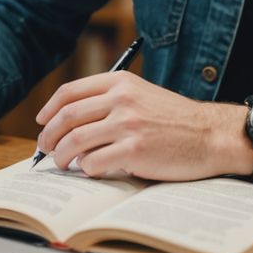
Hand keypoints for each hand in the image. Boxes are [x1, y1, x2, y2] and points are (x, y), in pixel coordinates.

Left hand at [35, 72, 252, 180]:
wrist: (210, 135)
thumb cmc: (176, 119)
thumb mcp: (143, 94)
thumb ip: (111, 99)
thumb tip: (70, 120)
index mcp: (122, 82)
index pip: (70, 92)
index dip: (49, 109)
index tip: (42, 122)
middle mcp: (122, 99)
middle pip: (66, 117)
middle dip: (49, 136)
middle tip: (46, 149)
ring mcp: (127, 125)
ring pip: (74, 142)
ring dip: (62, 157)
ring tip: (64, 163)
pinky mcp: (134, 151)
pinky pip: (93, 163)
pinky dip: (87, 170)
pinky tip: (93, 170)